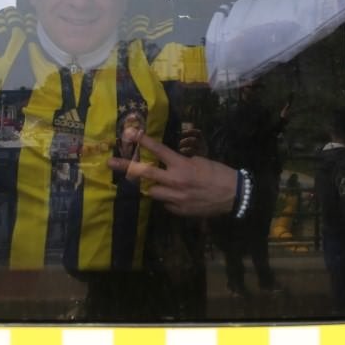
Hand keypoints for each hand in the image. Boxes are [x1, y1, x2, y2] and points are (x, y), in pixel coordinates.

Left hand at [107, 132, 236, 216]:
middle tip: (110, 162)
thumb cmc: (219, 174)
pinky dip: (168, 199)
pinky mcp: (178, 211)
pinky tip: (180, 196)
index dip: (143, 141)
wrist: (234, 195)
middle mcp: (175, 182)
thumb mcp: (200, 162)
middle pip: (145, 174)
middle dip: (126, 167)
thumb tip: (169, 165)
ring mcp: (175, 198)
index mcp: (182, 166)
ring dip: (154, 186)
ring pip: (152, 191)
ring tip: (164, 184)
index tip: (130, 133)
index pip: (158, 151)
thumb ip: (181, 163)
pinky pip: (165, 204)